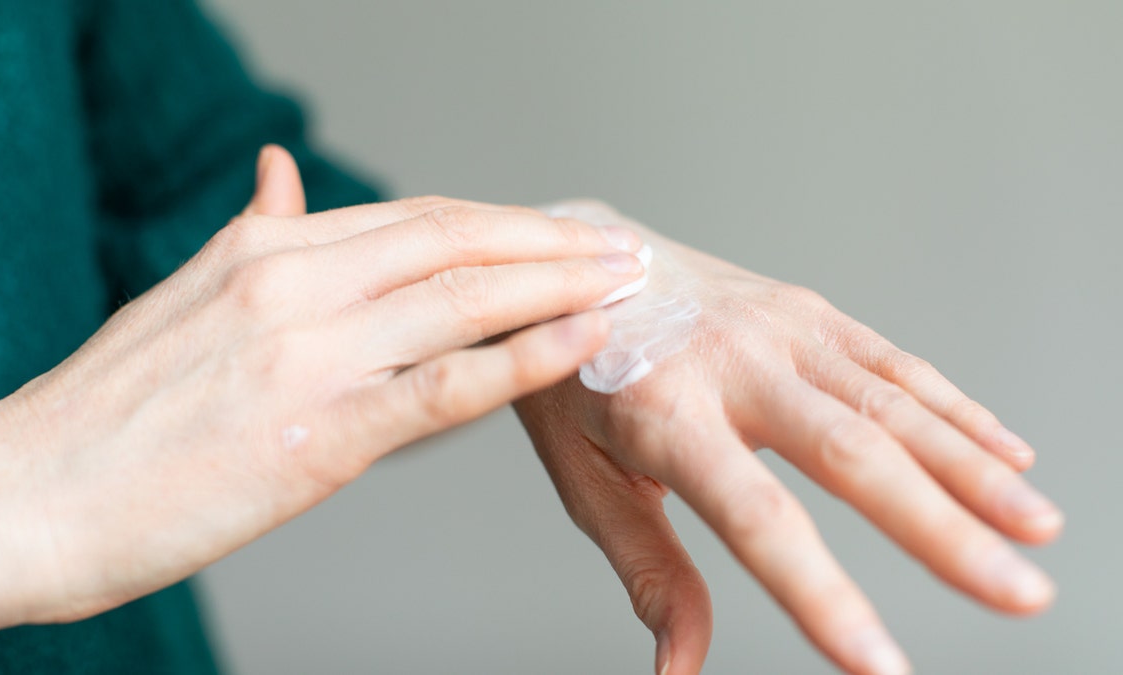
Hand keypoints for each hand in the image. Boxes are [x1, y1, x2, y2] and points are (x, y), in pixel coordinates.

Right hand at [0, 151, 648, 654]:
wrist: (28, 496)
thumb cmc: (104, 413)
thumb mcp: (181, 297)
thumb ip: (251, 235)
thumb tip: (279, 173)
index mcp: (263, 249)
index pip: (414, 217)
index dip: (498, 222)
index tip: (554, 231)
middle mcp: (293, 282)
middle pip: (454, 241)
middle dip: (547, 241)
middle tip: (616, 244)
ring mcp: (310, 353)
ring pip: (464, 299)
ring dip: (559, 286)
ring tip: (625, 282)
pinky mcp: (319, 432)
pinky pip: (446, 385)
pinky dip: (524, 358)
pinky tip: (581, 343)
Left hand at [515, 200, 1062, 674]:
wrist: (573, 261)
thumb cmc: (574, 376)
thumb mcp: (583, 475)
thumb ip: (645, 567)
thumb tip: (679, 667)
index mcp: (665, 414)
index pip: (756, 518)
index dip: (822, 596)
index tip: (880, 666)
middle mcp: (732, 363)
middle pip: (852, 455)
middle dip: (943, 531)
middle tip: (1019, 595)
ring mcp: (779, 329)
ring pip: (892, 403)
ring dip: (973, 470)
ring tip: (1037, 531)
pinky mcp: (807, 310)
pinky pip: (893, 363)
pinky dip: (955, 411)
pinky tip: (1009, 455)